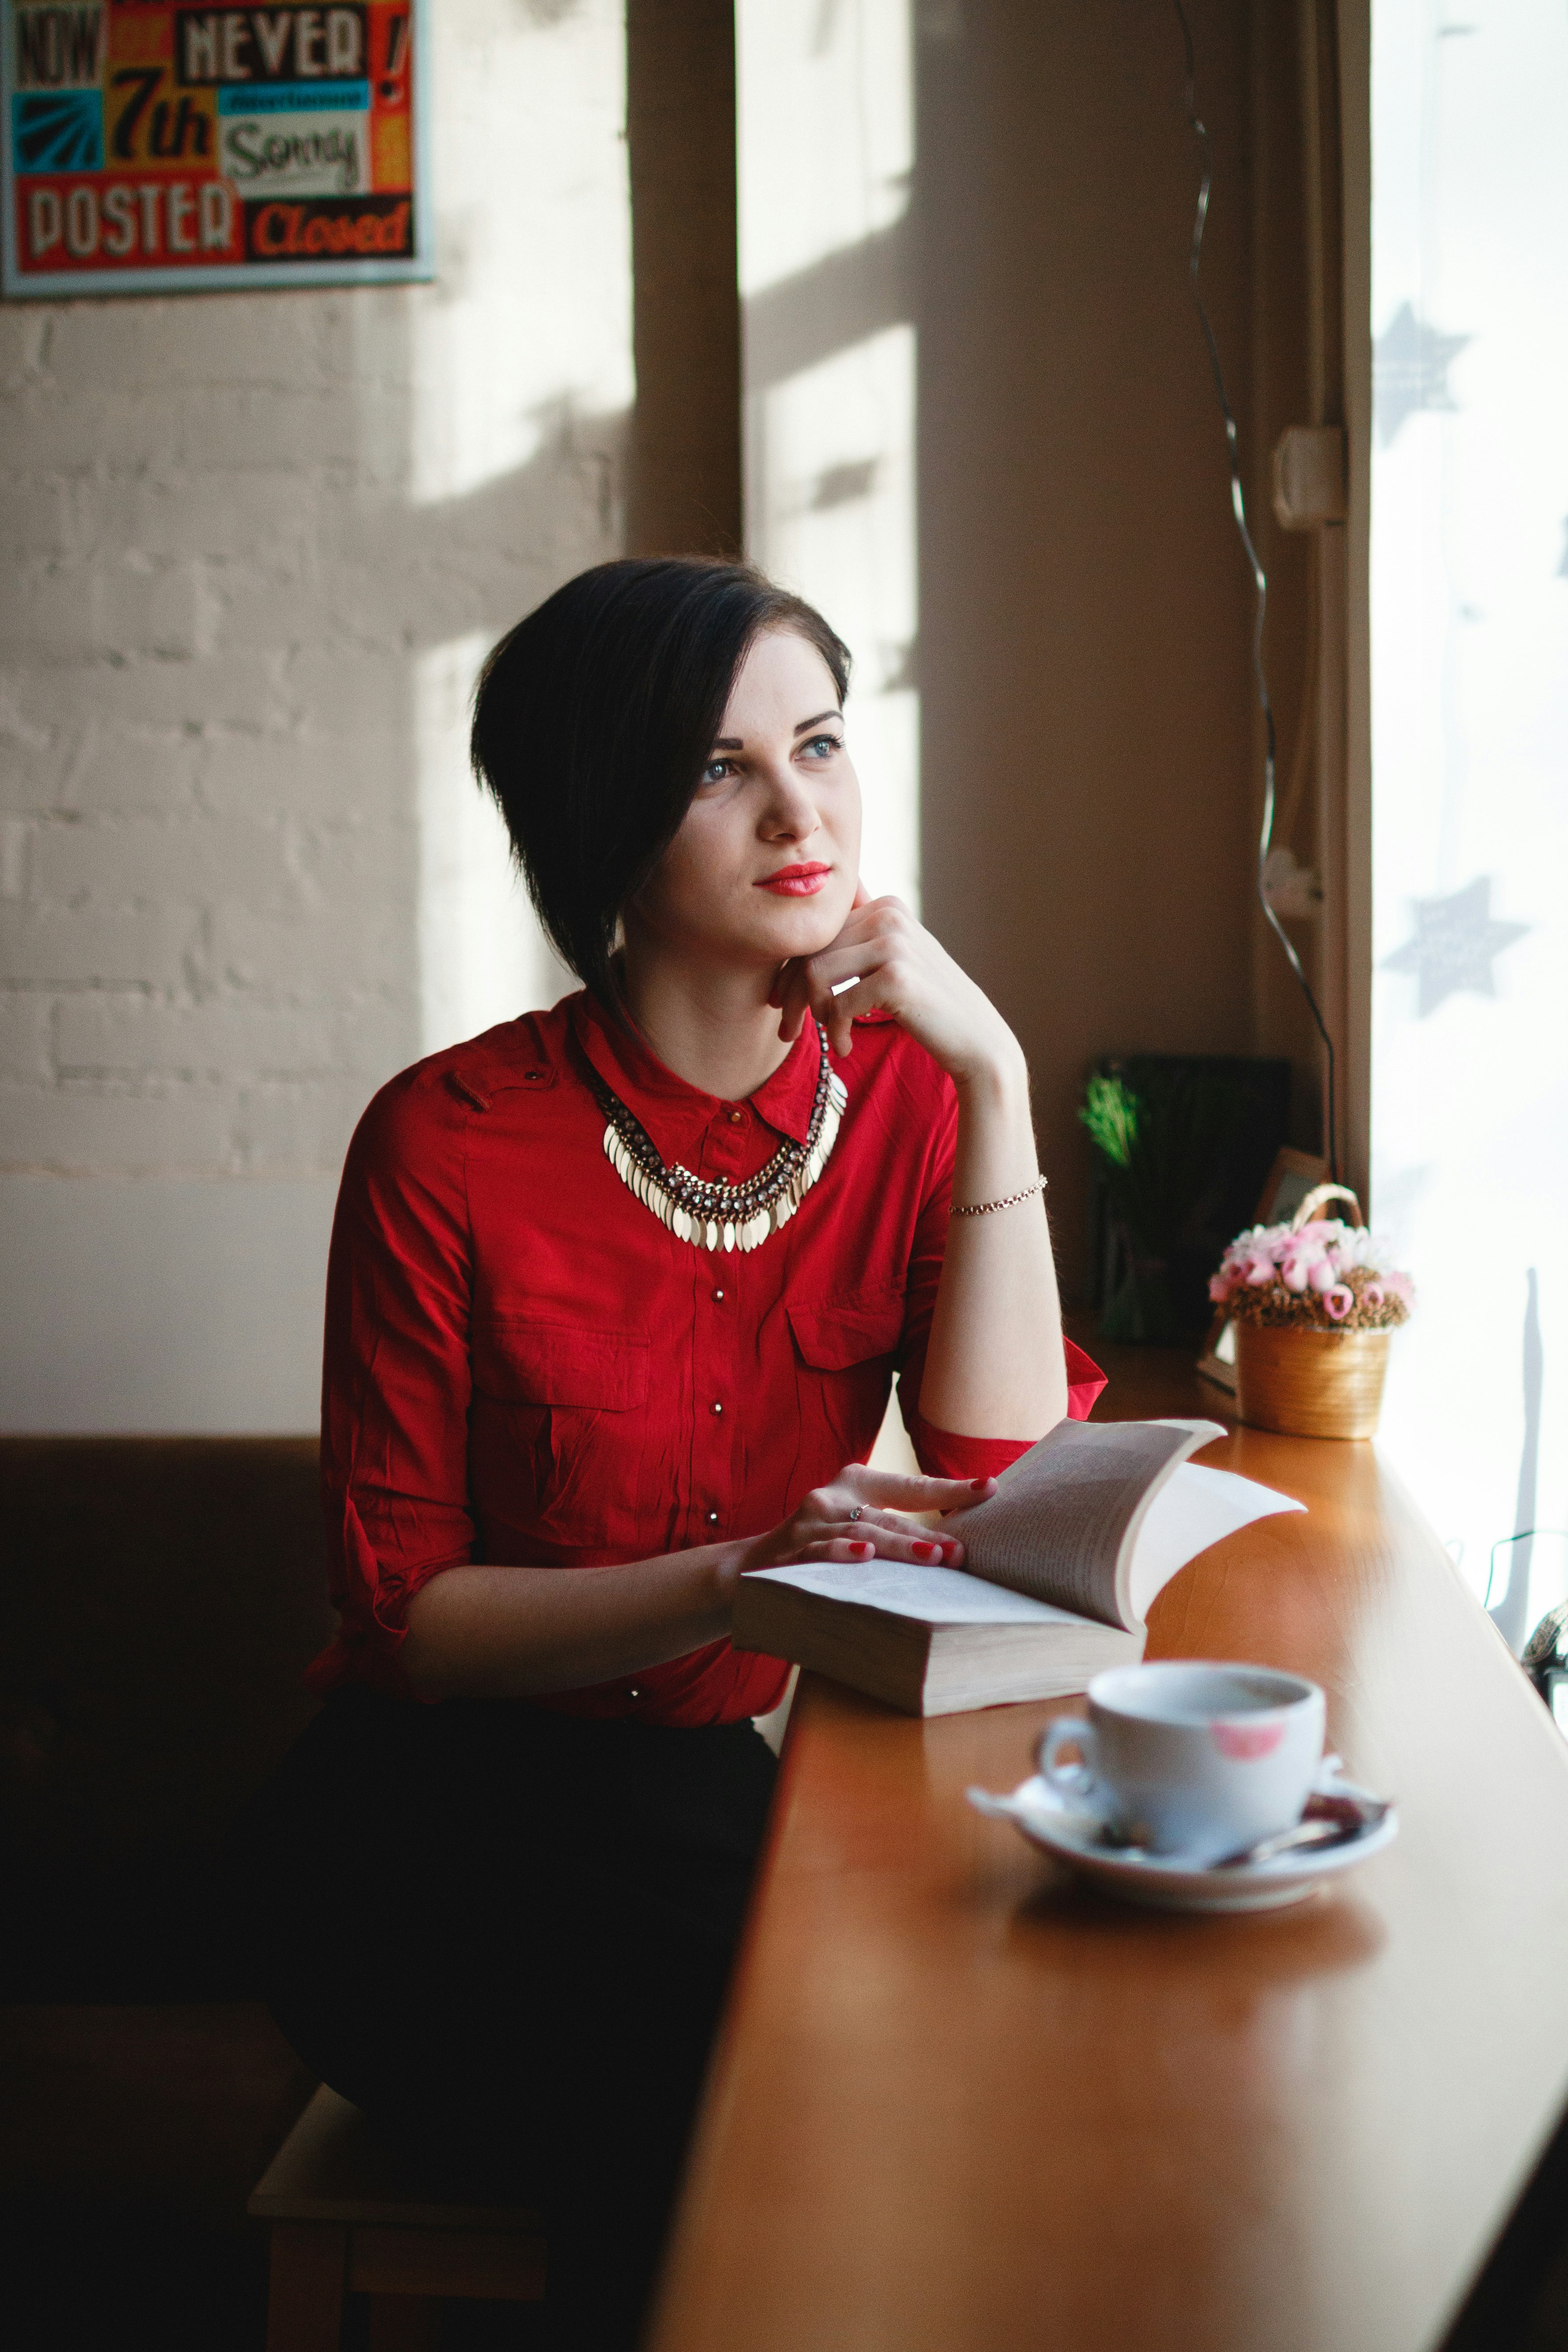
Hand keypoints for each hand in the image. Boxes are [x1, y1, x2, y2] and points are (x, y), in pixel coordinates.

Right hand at [736, 1463, 997, 1575]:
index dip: (950, 1490)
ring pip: (862, 1534)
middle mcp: (832, 1498)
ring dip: (900, 1547)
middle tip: (963, 1550)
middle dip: (928, 1533)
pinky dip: (843, 1554)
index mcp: (855, 1484)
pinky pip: (820, 1552)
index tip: (990, 1488)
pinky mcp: (789, 1552)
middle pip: (890, 1515)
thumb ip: (895, 1529)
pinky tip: (865, 1557)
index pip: (911, 1487)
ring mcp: (809, 1525)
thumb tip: (958, 1548)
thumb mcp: (855, 1528)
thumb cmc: (818, 1550)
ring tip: (935, 1557)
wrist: (748, 1574)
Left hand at [770, 888, 1020, 1084]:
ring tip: (831, 1035)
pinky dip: (834, 1031)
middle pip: (810, 950)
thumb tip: (806, 919)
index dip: (790, 970)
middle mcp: (889, 914)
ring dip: (814, 1012)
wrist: (977, 1040)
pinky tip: (846, 1047)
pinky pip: (835, 1003)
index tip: (781, 1002)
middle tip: (789, 1031)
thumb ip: (860, 938)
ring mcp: (894, 943)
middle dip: (792, 995)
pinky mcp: (895, 977)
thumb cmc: (928, 1006)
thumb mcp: (894, 961)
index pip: (818, 932)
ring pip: (814, 973)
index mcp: (886, 905)